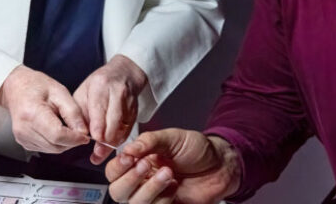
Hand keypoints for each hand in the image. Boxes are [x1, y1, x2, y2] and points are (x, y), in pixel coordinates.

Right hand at [0, 65, 88, 152]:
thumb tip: (83, 132)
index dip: (75, 138)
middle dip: (72, 141)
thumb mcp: (60, 92)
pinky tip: (57, 129)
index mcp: (32, 114)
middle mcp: (24, 129)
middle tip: (80, 130)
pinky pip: (46, 148)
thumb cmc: (37, 86)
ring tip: (67, 126)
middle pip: (55, 146)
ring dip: (65, 143)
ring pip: (52, 150)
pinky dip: (56, 142)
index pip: (57, 135)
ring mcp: (22, 138)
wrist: (16, 88)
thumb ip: (73, 112)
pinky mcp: (24, 143)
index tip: (86, 135)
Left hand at [73, 54, 147, 163]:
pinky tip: (111, 144)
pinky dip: (120, 139)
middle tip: (97, 153)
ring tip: (101, 152)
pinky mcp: (136, 110)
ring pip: (123, 126)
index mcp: (100, 85)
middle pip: (114, 119)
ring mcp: (129, 101)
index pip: (100, 107)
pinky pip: (129, 129)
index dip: (98, 124)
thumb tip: (80, 134)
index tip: (95, 138)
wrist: (124, 73)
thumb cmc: (99, 85)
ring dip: (113, 142)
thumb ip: (81, 113)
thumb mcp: (84, 92)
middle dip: (106, 138)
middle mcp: (117, 92)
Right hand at [105, 129, 240, 203]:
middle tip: (147, 166)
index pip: (114, 170)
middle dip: (131, 179)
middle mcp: (142, 181)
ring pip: (134, 203)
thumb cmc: (197, 150)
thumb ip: (149, 141)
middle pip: (118, 191)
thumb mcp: (173, 137)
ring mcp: (153, 196)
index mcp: (139, 161)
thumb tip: (128, 149)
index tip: (130, 158)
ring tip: (168, 174)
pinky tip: (174, 187)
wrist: (220, 166)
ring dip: (150, 189)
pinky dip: (162, 199)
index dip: (118, 167)